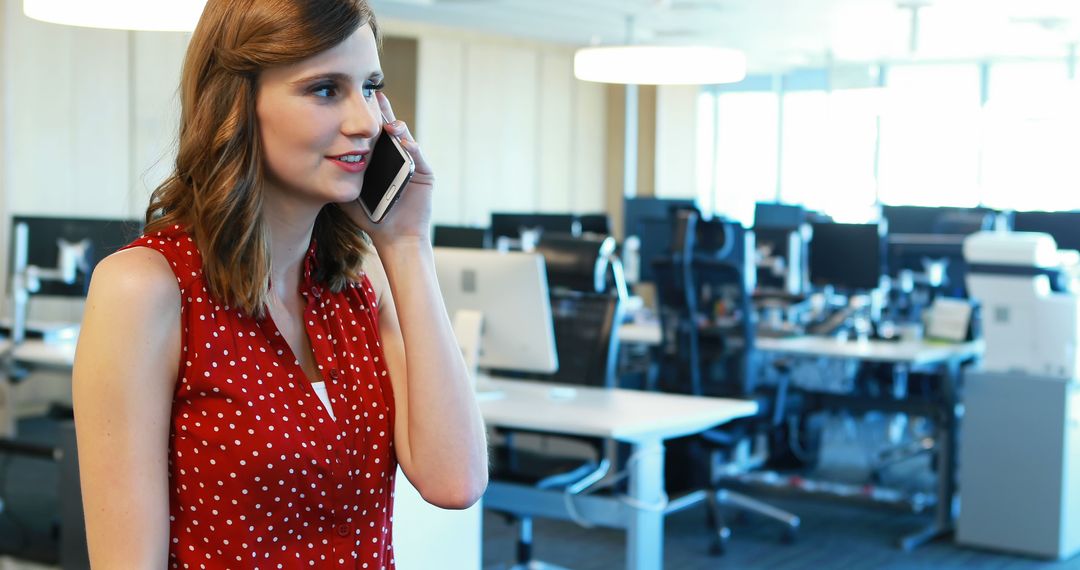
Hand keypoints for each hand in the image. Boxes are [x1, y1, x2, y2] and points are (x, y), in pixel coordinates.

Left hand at [342, 91, 434, 247]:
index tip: (356, 100)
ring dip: (398, 129)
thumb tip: (313, 161)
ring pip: (405, 139)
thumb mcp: (348, 194)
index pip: (372, 132)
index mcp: (379, 157)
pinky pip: (418, 157)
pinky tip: (405, 143)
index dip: (366, 116)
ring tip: (389, 124)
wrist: (393, 237)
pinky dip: (412, 148)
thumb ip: (337, 177)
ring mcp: (411, 162)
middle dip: (383, 112)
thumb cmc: (370, 216)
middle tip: (375, 95)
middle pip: (390, 129)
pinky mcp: (424, 173)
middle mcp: (396, 155)